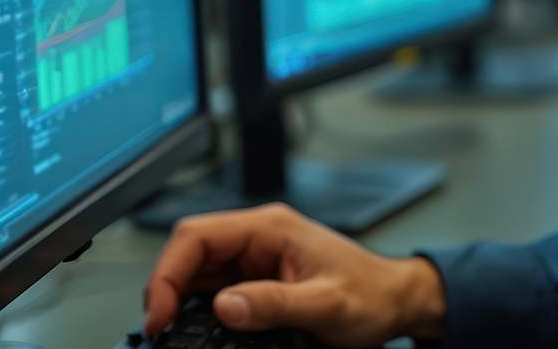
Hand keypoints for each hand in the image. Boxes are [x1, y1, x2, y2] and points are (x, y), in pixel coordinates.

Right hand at [143, 204, 445, 345]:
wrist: (396, 301)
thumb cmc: (372, 294)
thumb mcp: (326, 305)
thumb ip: (275, 304)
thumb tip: (226, 305)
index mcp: (270, 227)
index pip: (197, 235)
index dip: (168, 273)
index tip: (161, 314)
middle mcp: (259, 236)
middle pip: (190, 251)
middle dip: (168, 287)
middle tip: (162, 328)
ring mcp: (256, 257)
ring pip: (198, 270)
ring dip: (181, 298)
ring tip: (174, 330)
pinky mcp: (258, 278)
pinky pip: (216, 287)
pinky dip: (200, 307)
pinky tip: (198, 328)